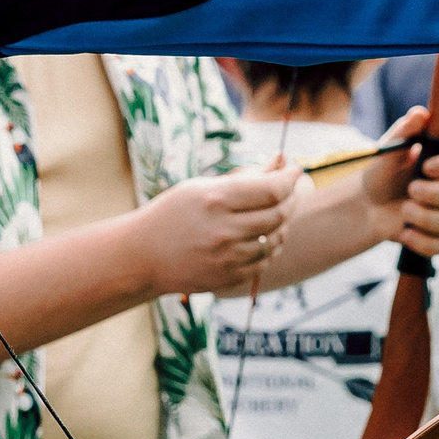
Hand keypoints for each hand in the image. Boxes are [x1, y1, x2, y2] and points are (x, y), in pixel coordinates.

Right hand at [131, 163, 306, 295]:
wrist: (142, 256)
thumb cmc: (173, 214)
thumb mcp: (202, 187)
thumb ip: (244, 177)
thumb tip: (281, 161)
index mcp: (216, 200)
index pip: (272, 190)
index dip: (290, 179)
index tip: (296, 170)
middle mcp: (224, 230)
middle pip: (279, 214)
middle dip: (292, 198)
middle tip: (292, 189)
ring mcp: (227, 257)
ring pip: (276, 239)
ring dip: (284, 223)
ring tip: (278, 212)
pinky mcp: (228, 278)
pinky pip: (265, 261)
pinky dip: (272, 246)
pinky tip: (266, 236)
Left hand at [354, 106, 438, 258]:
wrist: (368, 205)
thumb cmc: (383, 171)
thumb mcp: (388, 149)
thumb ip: (404, 131)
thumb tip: (420, 114)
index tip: (426, 166)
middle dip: (434, 193)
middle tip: (410, 190)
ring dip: (425, 217)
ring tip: (404, 210)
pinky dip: (423, 241)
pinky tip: (405, 233)